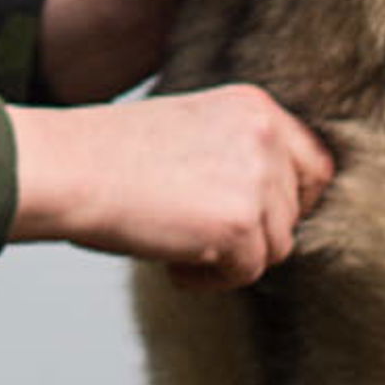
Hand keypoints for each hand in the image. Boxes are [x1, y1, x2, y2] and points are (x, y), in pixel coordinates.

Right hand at [5, 82, 335, 287]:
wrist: (70, 169)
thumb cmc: (108, 157)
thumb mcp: (189, 130)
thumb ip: (238, 154)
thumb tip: (272, 207)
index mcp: (254, 105)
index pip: (314, 163)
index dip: (289, 200)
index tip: (252, 218)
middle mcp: (264, 134)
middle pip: (296, 211)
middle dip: (257, 233)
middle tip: (205, 236)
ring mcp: (257, 178)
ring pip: (276, 246)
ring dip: (231, 258)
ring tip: (177, 244)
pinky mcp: (240, 223)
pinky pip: (248, 272)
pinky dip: (209, 278)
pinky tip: (171, 259)